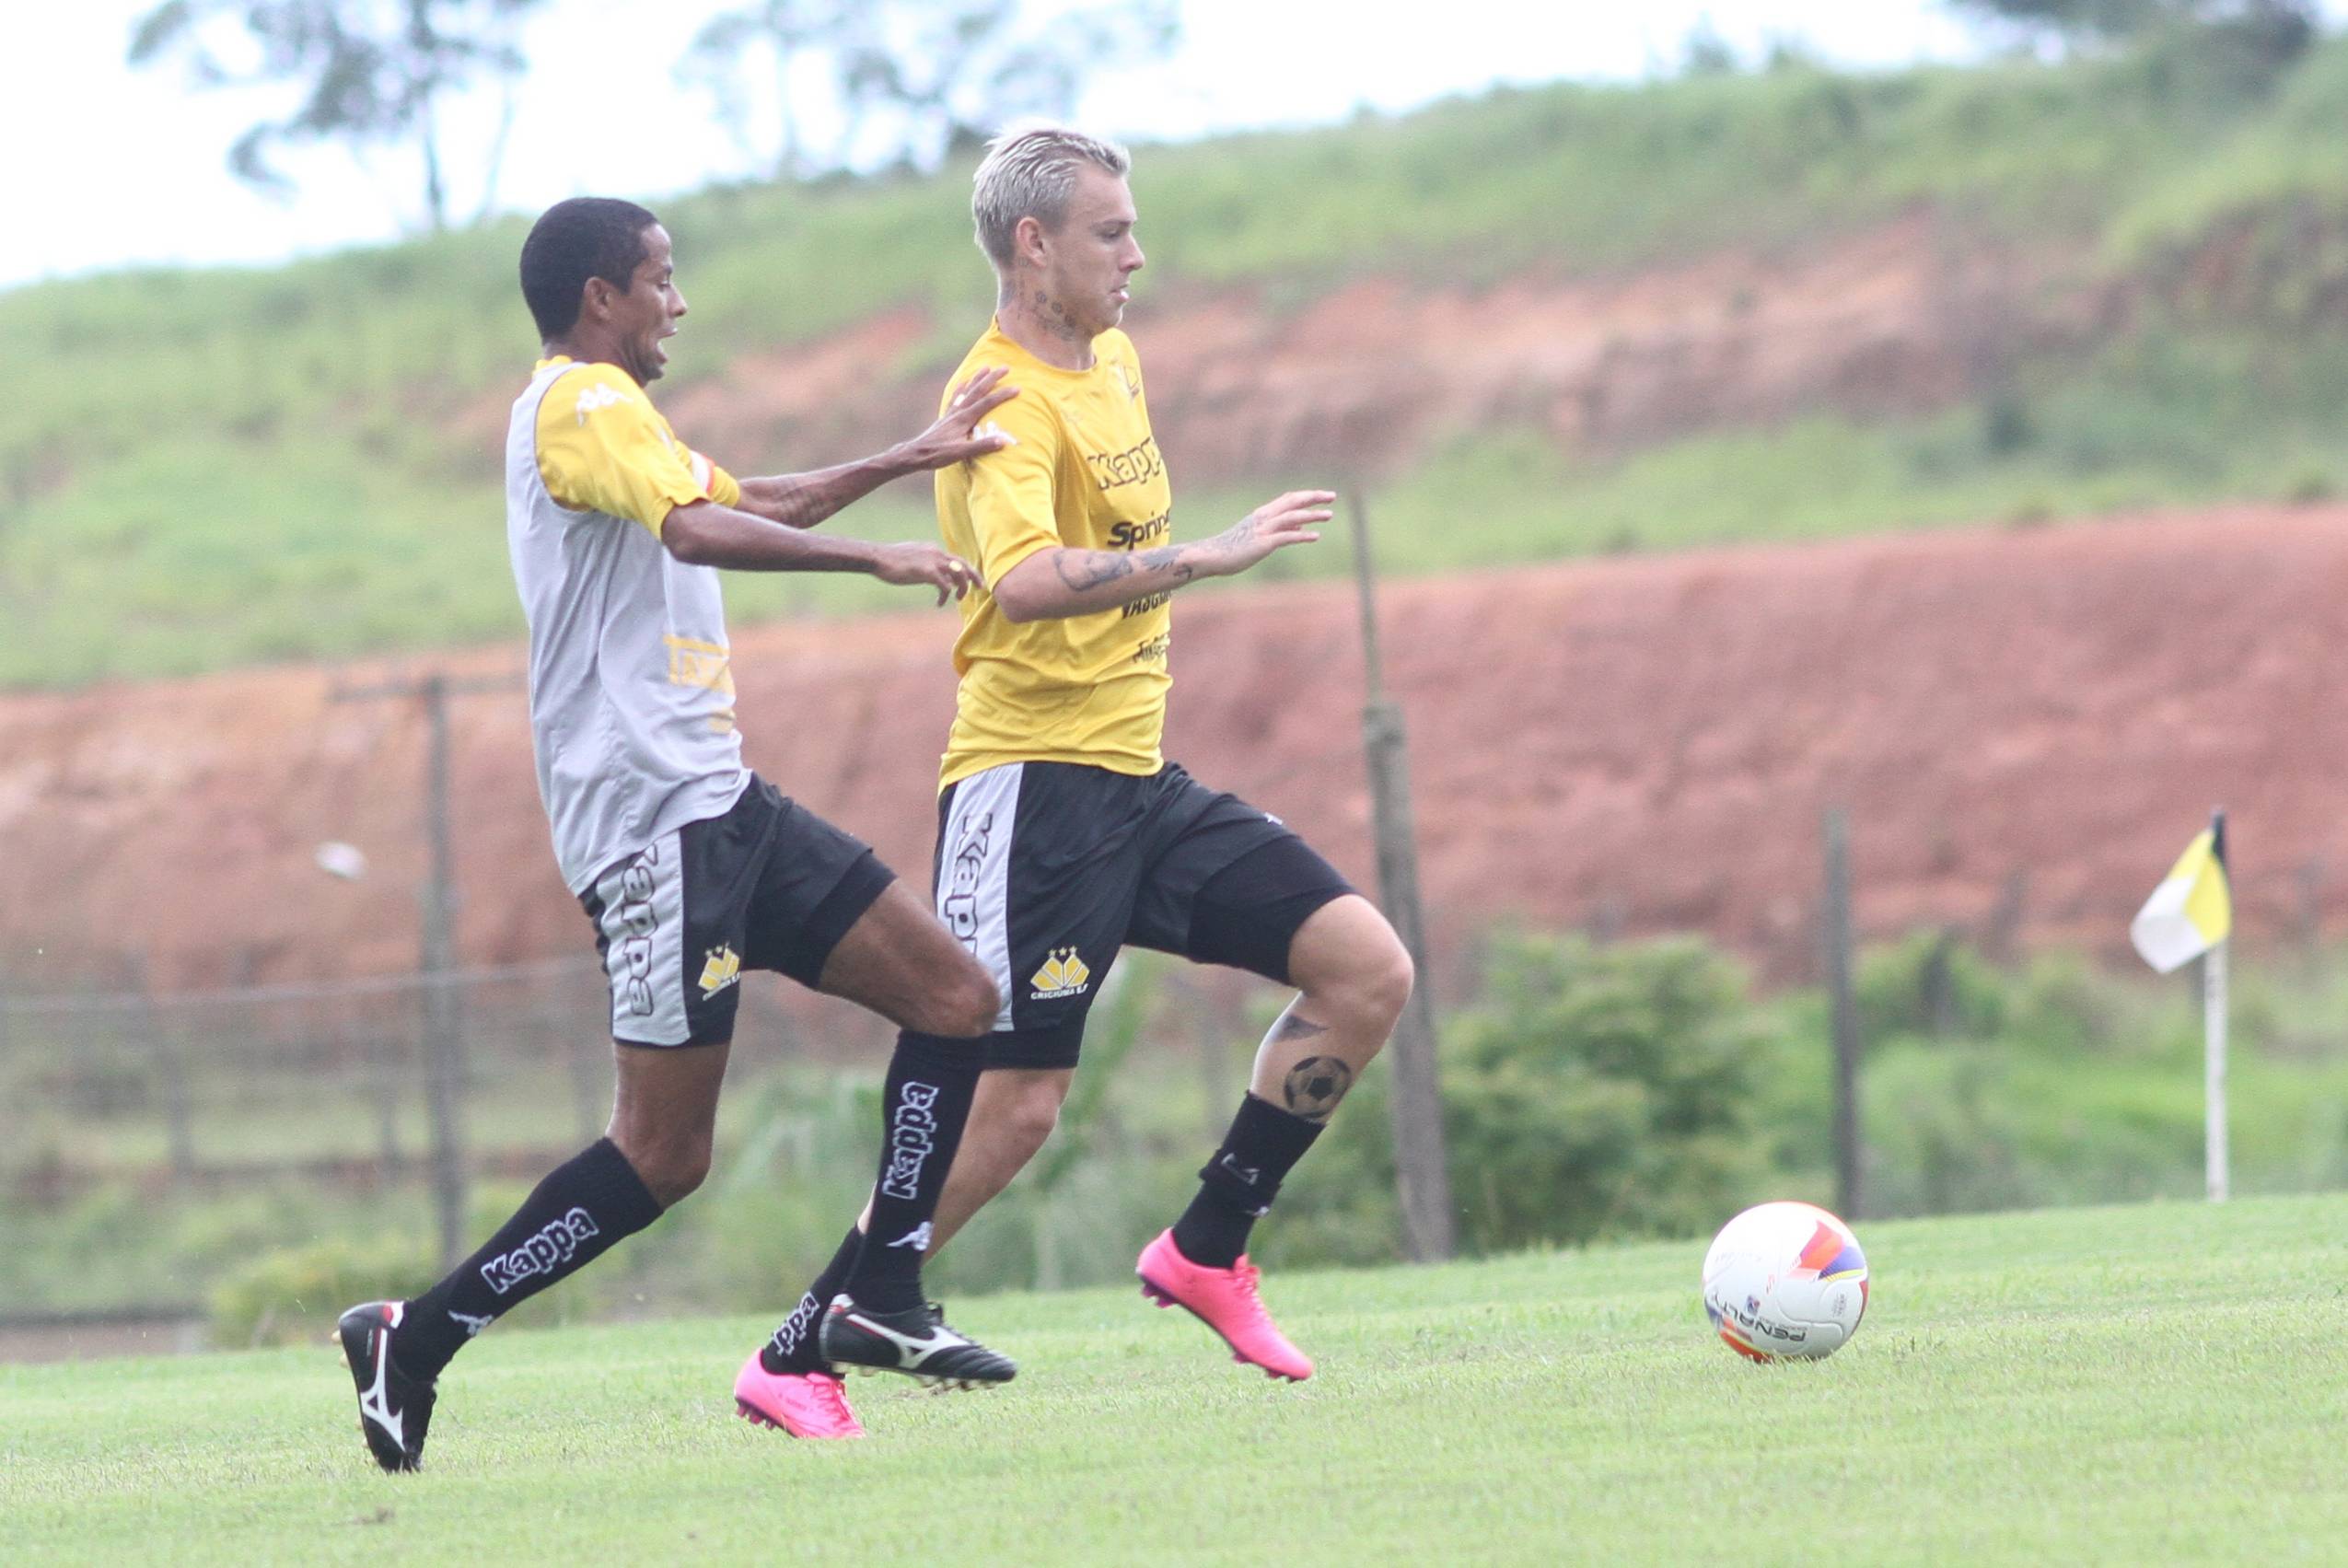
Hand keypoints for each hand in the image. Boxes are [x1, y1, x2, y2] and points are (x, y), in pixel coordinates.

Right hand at [873, 541, 981, 605]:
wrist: (877, 558)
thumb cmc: (889, 561)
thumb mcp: (911, 559)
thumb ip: (923, 564)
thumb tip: (930, 575)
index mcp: (932, 550)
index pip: (955, 559)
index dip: (964, 570)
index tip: (968, 580)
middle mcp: (936, 553)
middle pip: (963, 564)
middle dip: (974, 576)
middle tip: (981, 588)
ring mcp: (932, 561)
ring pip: (959, 574)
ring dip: (962, 588)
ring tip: (958, 599)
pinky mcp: (927, 572)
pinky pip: (944, 586)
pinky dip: (945, 596)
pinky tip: (939, 603)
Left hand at [892, 367, 1020, 471]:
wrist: (916, 454)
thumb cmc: (938, 454)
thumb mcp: (961, 453)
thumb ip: (981, 446)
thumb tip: (1003, 441)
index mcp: (964, 419)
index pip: (987, 403)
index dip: (1003, 395)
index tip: (1017, 388)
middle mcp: (958, 412)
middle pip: (978, 391)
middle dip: (992, 378)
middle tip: (1005, 368)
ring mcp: (951, 413)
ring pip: (967, 391)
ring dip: (977, 379)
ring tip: (986, 367)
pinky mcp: (946, 417)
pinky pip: (955, 398)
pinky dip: (960, 388)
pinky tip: (962, 383)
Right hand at [1204, 490, 1333, 575]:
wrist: (1213, 556)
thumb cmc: (1234, 548)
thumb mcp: (1259, 535)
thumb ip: (1281, 530)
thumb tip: (1301, 528)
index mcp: (1263, 513)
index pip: (1289, 498)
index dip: (1307, 496)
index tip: (1324, 495)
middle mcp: (1264, 517)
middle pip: (1293, 502)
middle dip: (1313, 498)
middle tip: (1332, 496)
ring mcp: (1263, 530)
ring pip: (1292, 517)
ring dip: (1311, 515)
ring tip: (1329, 515)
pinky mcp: (1262, 544)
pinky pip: (1286, 537)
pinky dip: (1302, 536)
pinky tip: (1315, 536)